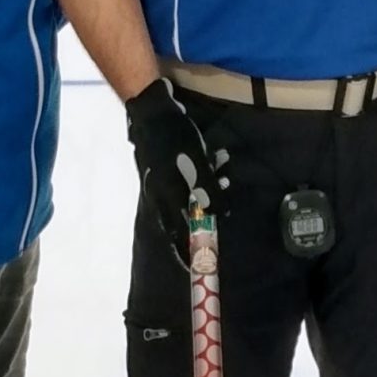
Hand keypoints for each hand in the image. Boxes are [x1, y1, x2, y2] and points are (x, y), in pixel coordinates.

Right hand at [125, 78, 229, 251]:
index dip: (188, 250)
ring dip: (208, 189)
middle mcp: (160, 195)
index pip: (178, 233)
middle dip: (205, 215)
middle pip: (182, 219)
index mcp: (166, 197)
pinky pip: (185, 182)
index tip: (197, 265)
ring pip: (187, 197)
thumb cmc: (175, 137)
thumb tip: (218, 214)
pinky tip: (214, 161)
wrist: (152, 111)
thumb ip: (208, 191)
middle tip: (224, 206)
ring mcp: (160, 183)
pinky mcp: (164, 171)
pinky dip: (201, 176)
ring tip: (223, 172)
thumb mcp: (197, 164)